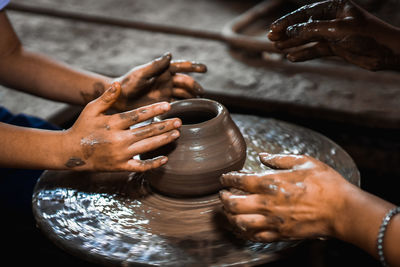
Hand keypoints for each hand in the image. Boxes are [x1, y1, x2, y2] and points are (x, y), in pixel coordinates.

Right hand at [63, 82, 180, 171]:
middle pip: (146, 131)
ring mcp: (120, 154)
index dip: (154, 110)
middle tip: (179, 121)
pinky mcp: (120, 166)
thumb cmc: (82, 127)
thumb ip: (106, 98)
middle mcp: (118, 139)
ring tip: (176, 134)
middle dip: (164, 126)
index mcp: (112, 124)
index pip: (137, 115)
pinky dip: (153, 164)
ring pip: (147, 147)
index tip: (168, 106)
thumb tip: (118, 84)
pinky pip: (140, 167)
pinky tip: (165, 158)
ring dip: (163, 140)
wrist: (71, 152)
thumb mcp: (91, 109)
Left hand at [112, 53, 206, 110]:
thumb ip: (155, 65)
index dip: (194, 67)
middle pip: (185, 82)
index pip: (181, 67)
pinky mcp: (164, 104)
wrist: (119, 99)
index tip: (205, 69)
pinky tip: (191, 111)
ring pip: (184, 94)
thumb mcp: (141, 74)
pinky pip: (178, 104)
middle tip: (201, 92)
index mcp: (163, 71)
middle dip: (194, 86)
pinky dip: (185, 107)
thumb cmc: (127, 83)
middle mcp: (167, 81)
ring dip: (192, 97)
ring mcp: (166, 93)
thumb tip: (170, 55)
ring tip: (200, 102)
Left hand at [219, 152, 351, 241]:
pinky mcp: (280, 234)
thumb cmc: (325, 184)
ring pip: (239, 222)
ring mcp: (272, 221)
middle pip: (233, 203)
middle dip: (223, 198)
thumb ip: (279, 159)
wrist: (342, 210)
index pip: (239, 181)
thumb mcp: (304, 162)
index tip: (224, 177)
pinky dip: (243, 231)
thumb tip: (263, 156)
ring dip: (230, 216)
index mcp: (271, 183)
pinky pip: (254, 236)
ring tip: (228, 210)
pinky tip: (241, 226)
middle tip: (222, 194)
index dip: (227, 178)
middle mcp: (267, 204)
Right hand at [267, 0, 399, 70]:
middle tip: (271, 40)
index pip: (304, 13)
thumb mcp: (336, 30)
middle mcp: (331, 19)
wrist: (386, 52)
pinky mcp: (335, 47)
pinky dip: (304, 54)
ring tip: (278, 49)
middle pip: (304, 25)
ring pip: (308, 38)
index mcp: (334, 7)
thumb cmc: (367, 35)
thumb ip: (311, 29)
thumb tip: (289, 31)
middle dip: (287, 33)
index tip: (273, 29)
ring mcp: (332, 33)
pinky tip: (292, 57)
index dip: (287, 22)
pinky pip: (315, 50)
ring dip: (293, 43)